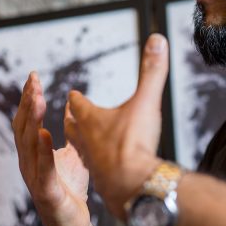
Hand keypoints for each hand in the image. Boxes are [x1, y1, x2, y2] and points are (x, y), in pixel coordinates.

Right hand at [13, 72, 91, 225]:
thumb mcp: (73, 151)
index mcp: (33, 151)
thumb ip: (71, 129)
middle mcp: (28, 162)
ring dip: (32, 119)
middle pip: (23, 127)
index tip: (33, 76)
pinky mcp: (46, 193)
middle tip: (34, 81)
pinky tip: (44, 134)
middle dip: (28, 102)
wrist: (73, 224)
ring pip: (28, 144)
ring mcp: (34, 177)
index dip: (29, 98)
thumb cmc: (71, 188)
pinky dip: (42, 151)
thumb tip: (72, 103)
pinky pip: (42, 170)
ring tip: (38, 98)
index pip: (28, 119)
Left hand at [64, 33, 167, 218]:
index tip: (72, 94)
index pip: (79, 104)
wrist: (131, 186)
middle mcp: (87, 140)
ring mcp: (94, 162)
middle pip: (74, 127)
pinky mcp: (104, 181)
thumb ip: (152, 71)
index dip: (76, 98)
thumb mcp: (146, 101)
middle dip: (72, 120)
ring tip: (83, 141)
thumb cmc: (133, 142)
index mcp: (92, 119)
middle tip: (67, 115)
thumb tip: (158, 39)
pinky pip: (97, 169)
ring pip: (82, 150)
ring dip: (82, 143)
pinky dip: (98, 164)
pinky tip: (106, 168)